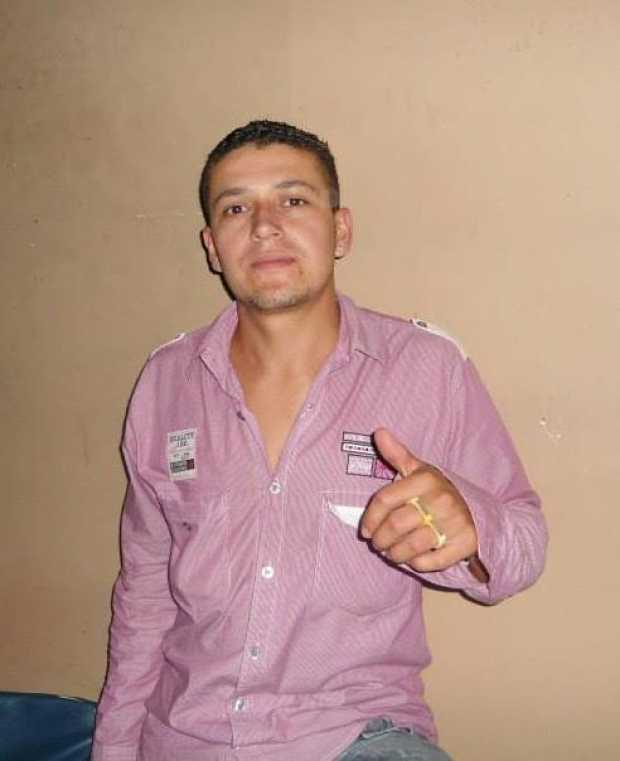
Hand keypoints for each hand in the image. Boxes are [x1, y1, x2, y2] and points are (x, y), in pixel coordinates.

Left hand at [361, 428, 485, 577]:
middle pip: (396, 526)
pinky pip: (431, 562)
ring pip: (411, 547)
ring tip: (391, 553)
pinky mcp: (464, 545)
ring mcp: (455, 523)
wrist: (477, 512)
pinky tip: (413, 559)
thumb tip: (378, 432)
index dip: (370, 519)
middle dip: (380, 539)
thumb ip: (396, 454)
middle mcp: (442, 500)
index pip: (385, 500)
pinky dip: (417, 564)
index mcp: (426, 479)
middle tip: (378, 544)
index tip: (366, 531)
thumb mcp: (419, 471)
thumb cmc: (437, 491)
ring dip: (395, 554)